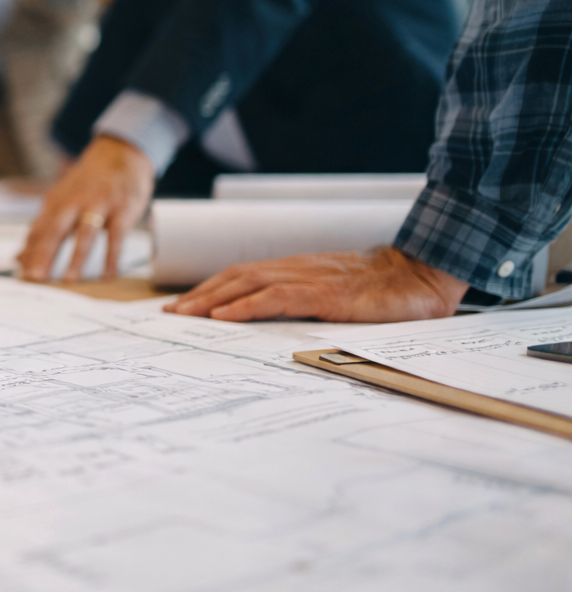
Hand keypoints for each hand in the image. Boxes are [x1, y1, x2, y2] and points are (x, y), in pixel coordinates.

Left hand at [17, 135, 154, 281]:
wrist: (119, 153)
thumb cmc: (87, 184)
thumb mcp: (61, 202)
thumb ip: (41, 230)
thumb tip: (17, 259)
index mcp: (55, 203)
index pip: (38, 231)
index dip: (28, 253)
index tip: (20, 277)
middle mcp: (74, 202)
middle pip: (55, 231)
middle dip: (43, 254)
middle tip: (35, 279)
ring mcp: (98, 204)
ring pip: (85, 232)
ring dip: (76, 257)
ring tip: (69, 281)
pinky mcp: (122, 208)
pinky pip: (116, 235)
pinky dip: (112, 256)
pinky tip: (108, 274)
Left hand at [164, 246, 469, 322]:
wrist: (422, 275)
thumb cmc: (383, 292)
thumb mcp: (337, 295)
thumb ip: (309, 303)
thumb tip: (277, 322)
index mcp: (297, 269)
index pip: (243, 274)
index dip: (211, 286)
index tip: (183, 303)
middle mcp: (296, 268)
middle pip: (235, 276)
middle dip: (199, 293)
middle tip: (169, 312)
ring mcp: (309, 279)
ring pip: (247, 283)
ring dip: (211, 298)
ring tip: (183, 314)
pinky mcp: (324, 294)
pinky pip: (276, 298)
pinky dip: (245, 306)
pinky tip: (223, 316)